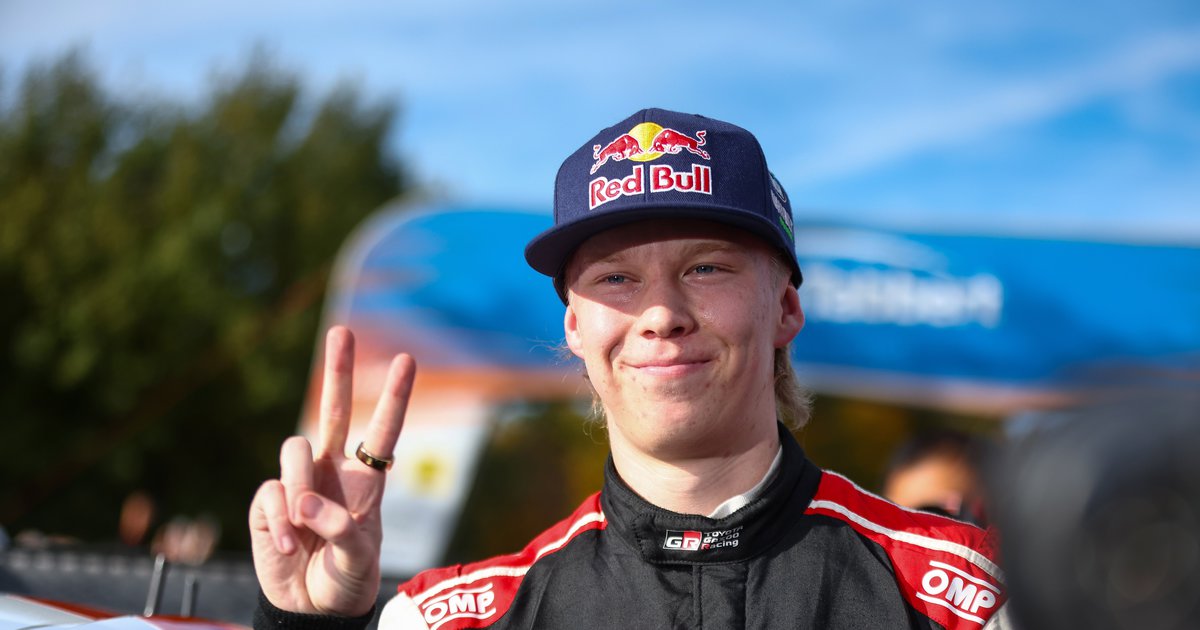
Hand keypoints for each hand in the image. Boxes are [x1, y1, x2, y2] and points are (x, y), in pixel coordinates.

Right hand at [249, 326, 415, 615]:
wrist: (312, 609)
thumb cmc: (346, 579)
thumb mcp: (359, 560)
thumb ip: (340, 528)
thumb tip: (302, 500)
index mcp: (366, 480)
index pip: (383, 431)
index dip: (394, 396)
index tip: (406, 359)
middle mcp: (332, 471)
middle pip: (334, 411)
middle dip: (337, 370)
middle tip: (341, 331)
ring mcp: (298, 482)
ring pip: (294, 448)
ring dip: (300, 486)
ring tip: (305, 531)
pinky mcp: (268, 502)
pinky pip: (272, 492)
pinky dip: (280, 522)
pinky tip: (289, 547)